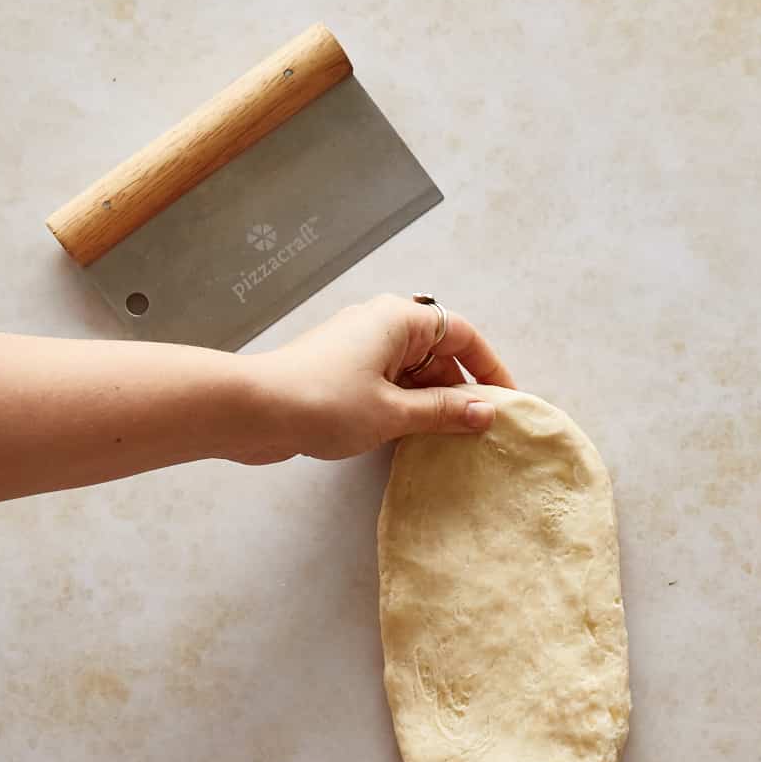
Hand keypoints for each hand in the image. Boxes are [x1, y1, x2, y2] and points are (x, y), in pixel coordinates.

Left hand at [242, 293, 515, 463]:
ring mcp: (360, 348)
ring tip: (450, 442)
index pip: (463, 336)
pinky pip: (390, 385)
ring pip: (414, 373)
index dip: (490, 368)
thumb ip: (444, 411)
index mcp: (401, 319)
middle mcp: (382, 325)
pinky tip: (413, 440)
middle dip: (461, 391)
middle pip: (439, 355)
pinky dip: (406, 408)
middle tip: (480, 432)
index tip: (508, 402)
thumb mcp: (395, 412)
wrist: (253, 411)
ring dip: (433, 404)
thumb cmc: (324, 402)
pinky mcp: (343, 372)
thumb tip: (487, 412)